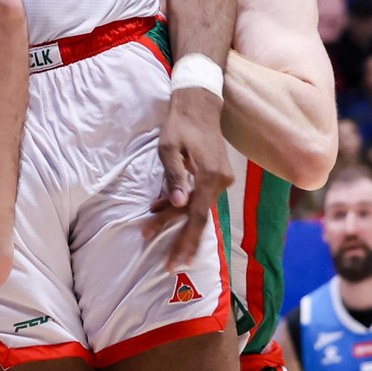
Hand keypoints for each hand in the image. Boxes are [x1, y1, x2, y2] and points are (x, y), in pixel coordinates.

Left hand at [148, 87, 233, 266]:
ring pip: (197, 208)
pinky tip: (161, 209)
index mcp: (209, 176)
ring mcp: (221, 180)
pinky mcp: (218, 177)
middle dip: (182, 242)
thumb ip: (173, 177)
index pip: (196, 217)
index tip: (175, 263)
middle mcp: (220, 182)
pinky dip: (182, 207)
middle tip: (168, 265)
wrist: (200, 105)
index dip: (185, 242)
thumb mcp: (168, 147)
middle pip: (198, 218)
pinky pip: (199, 198)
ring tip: (150, 230)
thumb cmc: (180, 124)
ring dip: (176, 221)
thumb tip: (178, 205)